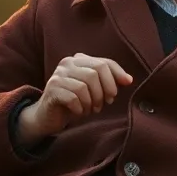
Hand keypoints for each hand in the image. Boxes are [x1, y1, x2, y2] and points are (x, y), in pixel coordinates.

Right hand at [16, 54, 132, 141]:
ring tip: (90, 109)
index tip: (126, 85)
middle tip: (104, 103)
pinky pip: (74, 98)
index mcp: (79, 59)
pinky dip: (80, 108)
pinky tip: (78, 112)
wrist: (48, 116)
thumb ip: (109, 81)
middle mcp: (67, 63)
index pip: (104, 62)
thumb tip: (129, 79)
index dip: (117, 74)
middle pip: (95, 72)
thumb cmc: (74, 101)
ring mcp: (58, 76)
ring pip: (84, 86)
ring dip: (92, 102)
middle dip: (104, 90)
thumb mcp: (93, 89)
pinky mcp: (52, 90)